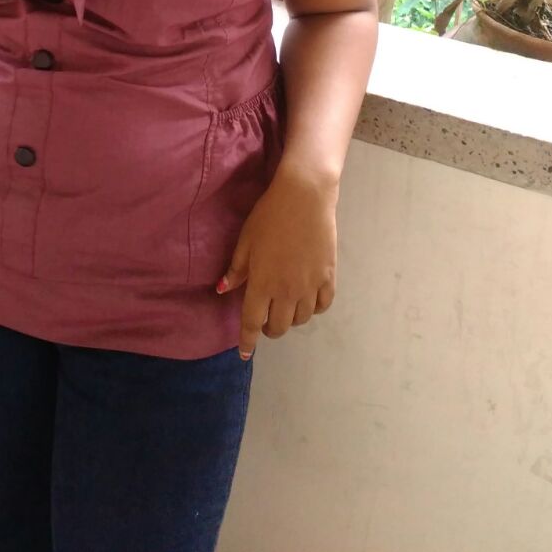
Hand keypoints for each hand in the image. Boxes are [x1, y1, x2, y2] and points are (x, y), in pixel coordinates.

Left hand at [216, 164, 337, 359]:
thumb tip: (223, 291)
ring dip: (290, 317)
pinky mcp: (328, 277)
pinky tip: (308, 299)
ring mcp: (310, 286)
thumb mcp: (246, 240)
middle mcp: (286, 292)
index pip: (252, 322)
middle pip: (279, 327)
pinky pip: (323, 306)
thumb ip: (237, 269)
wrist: (305, 197)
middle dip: (269, 328)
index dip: (247, 341)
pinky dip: (314, 308)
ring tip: (285, 304)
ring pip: (301, 319)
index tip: (244, 354)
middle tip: (264, 315)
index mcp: (262, 283)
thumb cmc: (269, 216)